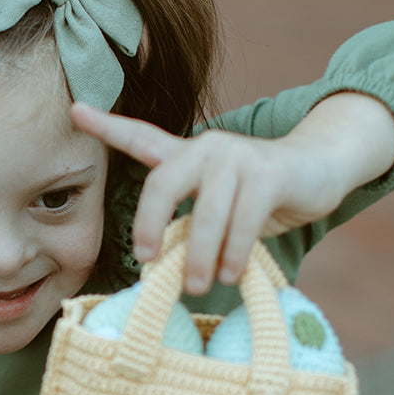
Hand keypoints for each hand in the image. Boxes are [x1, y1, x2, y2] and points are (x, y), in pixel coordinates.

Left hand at [71, 92, 393, 293]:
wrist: (319, 169)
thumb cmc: (257, 198)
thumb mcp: (214, 209)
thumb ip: (185, 227)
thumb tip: (156, 270)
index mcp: (186, 156)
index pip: (140, 137)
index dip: (106, 125)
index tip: (74, 109)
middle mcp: (206, 148)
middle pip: (161, 186)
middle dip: (149, 227)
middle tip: (148, 262)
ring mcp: (238, 157)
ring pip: (206, 214)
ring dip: (201, 257)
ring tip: (199, 285)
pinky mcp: (269, 173)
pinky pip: (243, 221)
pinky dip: (234, 253)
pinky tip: (231, 273)